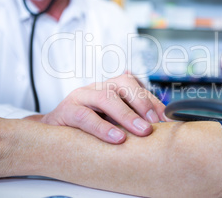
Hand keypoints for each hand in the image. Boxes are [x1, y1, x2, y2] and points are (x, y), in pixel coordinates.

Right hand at [25, 74, 166, 143]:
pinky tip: (116, 138)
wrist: (54, 133)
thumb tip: (162, 123)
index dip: (154, 101)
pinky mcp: (66, 110)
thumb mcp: (114, 120)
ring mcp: (82, 96)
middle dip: (142, 102)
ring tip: (142, 131)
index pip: (137, 87)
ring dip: (127, 115)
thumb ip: (133, 118)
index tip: (167, 118)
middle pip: (123, 84)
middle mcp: (98, 87)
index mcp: (112, 87)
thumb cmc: (89, 126)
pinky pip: (85, 116)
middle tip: (155, 122)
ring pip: (105, 97)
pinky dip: (102, 128)